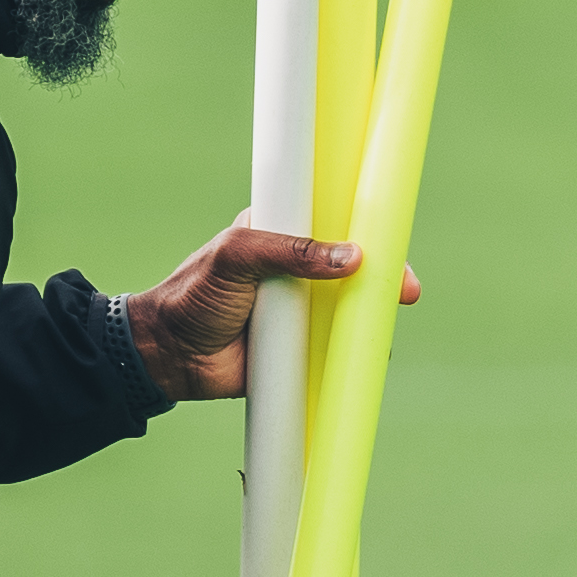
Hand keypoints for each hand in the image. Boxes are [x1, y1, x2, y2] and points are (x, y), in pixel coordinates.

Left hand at [123, 214, 418, 402]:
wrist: (169, 355)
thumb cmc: (194, 295)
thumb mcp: (236, 258)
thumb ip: (289, 251)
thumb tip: (352, 257)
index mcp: (280, 233)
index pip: (331, 221)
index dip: (365, 227)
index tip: (390, 238)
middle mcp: (296, 269)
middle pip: (353, 266)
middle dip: (384, 275)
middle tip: (406, 289)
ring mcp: (302, 309)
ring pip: (351, 306)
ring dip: (375, 313)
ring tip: (391, 321)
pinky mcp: (302, 347)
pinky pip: (339, 347)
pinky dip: (358, 349)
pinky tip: (376, 352)